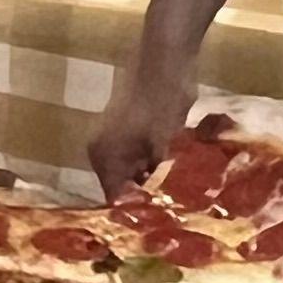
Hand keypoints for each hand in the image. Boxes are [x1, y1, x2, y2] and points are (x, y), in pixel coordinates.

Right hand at [88, 43, 198, 201]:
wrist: (166, 58)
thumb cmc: (161, 103)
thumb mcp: (162, 147)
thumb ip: (156, 181)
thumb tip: (159, 211)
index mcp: (102, 156)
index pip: (115, 199)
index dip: (137, 213)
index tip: (163, 224)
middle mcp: (102, 149)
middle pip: (123, 185)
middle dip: (147, 197)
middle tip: (176, 211)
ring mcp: (116, 137)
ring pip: (134, 170)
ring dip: (154, 180)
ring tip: (181, 195)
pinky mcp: (132, 128)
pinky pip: (141, 156)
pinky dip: (156, 164)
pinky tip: (179, 171)